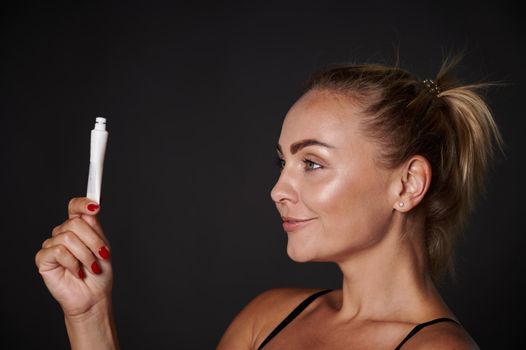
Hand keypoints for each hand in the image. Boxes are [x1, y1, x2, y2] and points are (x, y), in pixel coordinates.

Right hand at [36, 197, 112, 316]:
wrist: (94, 296)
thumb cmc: (99, 274)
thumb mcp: (103, 247)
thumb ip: (95, 228)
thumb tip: (91, 209)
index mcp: (78, 228)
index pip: (75, 207)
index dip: (83, 203)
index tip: (96, 206)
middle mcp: (63, 234)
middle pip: (75, 223)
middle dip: (93, 240)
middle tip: (101, 255)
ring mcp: (52, 245)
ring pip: (68, 237)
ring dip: (85, 255)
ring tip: (90, 267)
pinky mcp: (44, 259)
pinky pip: (59, 251)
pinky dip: (73, 263)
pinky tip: (76, 272)